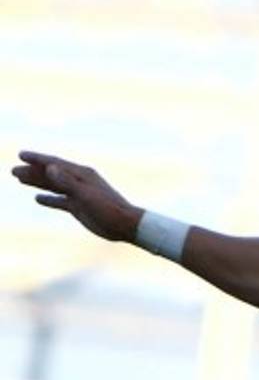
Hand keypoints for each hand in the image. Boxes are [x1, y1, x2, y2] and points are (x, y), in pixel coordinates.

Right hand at [11, 151, 141, 241]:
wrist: (125, 225)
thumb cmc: (108, 208)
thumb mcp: (85, 194)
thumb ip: (67, 181)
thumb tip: (49, 168)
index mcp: (81, 174)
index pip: (55, 163)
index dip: (38, 159)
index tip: (21, 155)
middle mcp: (79, 182)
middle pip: (51, 174)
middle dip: (32, 171)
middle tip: (12, 171)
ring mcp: (79, 194)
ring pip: (53, 186)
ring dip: (37, 182)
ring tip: (19, 179)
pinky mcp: (79, 207)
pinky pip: (60, 201)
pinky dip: (49, 199)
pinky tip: (37, 198)